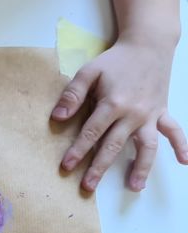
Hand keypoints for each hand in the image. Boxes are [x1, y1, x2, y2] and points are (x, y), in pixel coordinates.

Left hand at [54, 37, 187, 192]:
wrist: (148, 45)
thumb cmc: (115, 60)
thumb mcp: (89, 72)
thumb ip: (72, 95)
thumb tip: (57, 117)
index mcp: (113, 103)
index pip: (92, 133)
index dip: (78, 151)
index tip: (66, 167)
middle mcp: (134, 113)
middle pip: (114, 145)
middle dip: (100, 167)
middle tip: (88, 187)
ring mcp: (151, 115)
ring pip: (147, 146)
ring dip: (141, 167)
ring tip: (134, 187)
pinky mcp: (163, 112)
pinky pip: (175, 131)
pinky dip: (182, 145)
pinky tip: (185, 161)